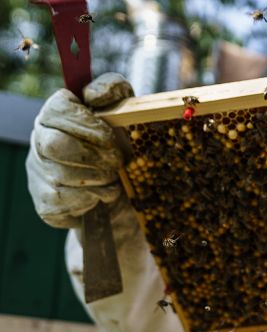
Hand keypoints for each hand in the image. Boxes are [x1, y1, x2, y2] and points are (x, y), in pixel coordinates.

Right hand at [26, 73, 133, 227]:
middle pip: (54, 145)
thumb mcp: (126, 111)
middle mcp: (40, 141)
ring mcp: (38, 173)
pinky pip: (63, 202)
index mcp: (55, 114)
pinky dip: (92, 199)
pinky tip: (102, 194)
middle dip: (94, 155)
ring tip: (112, 177)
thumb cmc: (121, 144)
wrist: (126, 191)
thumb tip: (93, 95)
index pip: (57, 109)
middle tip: (116, 161)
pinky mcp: (45, 203)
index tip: (109, 135)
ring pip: (61, 176)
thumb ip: (112, 90)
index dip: (86, 123)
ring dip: (98, 178)